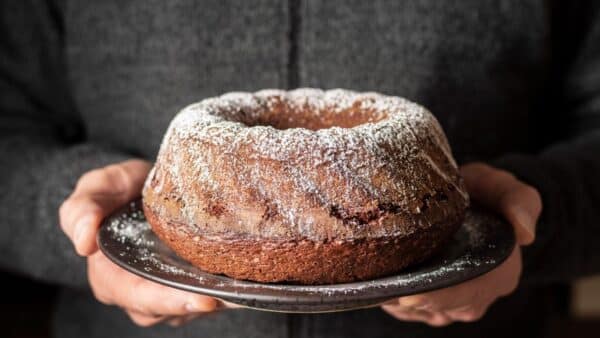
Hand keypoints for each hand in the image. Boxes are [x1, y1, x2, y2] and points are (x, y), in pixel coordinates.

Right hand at [60, 159, 234, 326]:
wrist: (137, 186)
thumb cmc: (113, 191)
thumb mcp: (95, 190)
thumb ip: (83, 210)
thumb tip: (83, 242)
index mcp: (112, 278)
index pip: (141, 298)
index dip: (171, 301)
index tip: (204, 300)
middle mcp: (140, 292)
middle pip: (172, 308)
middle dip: (202, 304)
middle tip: (234, 296)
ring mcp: (166, 289)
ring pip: (193, 304)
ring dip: (219, 298)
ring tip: (246, 286)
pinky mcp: (188, 280)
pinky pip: (207, 291)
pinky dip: (225, 286)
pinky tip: (245, 276)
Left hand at [382, 162, 541, 325]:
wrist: (476, 200)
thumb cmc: (488, 193)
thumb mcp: (504, 187)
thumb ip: (519, 201)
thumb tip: (526, 233)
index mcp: (501, 272)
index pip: (467, 294)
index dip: (436, 296)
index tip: (408, 293)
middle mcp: (480, 293)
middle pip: (441, 307)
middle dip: (411, 299)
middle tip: (382, 287)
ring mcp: (459, 300)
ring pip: (424, 312)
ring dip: (400, 301)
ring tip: (379, 283)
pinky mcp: (438, 301)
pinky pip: (414, 312)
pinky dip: (396, 301)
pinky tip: (383, 285)